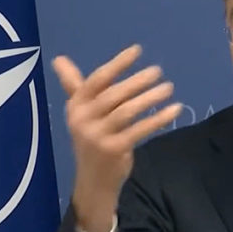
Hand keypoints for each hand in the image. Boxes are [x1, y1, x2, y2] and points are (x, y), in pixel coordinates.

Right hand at [53, 44, 181, 231]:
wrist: (93, 181)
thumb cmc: (90, 140)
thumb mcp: (80, 113)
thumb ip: (74, 86)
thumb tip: (58, 59)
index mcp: (75, 106)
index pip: (96, 80)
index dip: (117, 64)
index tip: (137, 50)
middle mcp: (82, 120)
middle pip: (113, 95)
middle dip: (137, 81)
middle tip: (158, 71)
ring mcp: (97, 137)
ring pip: (127, 111)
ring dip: (150, 98)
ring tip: (168, 88)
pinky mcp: (114, 150)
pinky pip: (140, 130)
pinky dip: (158, 118)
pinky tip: (174, 110)